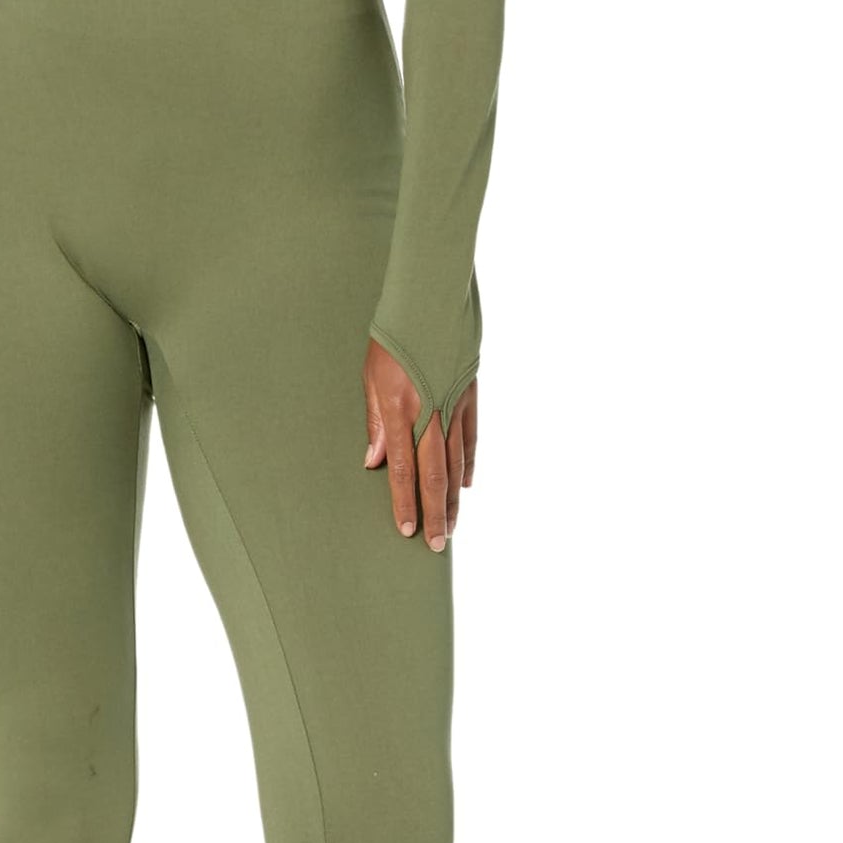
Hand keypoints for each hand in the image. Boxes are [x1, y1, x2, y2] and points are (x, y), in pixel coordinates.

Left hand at [363, 343, 476, 550]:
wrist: (432, 297)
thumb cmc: (393, 333)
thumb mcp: (371, 374)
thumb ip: (375, 421)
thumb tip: (374, 461)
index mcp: (401, 409)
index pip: (404, 469)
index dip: (404, 503)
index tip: (405, 530)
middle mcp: (431, 412)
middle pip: (435, 476)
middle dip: (435, 514)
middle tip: (435, 545)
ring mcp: (455, 404)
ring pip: (456, 463)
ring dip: (454, 498)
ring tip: (451, 526)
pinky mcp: (471, 394)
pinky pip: (471, 438)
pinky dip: (468, 464)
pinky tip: (466, 486)